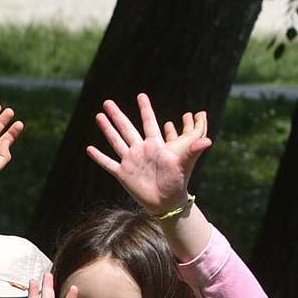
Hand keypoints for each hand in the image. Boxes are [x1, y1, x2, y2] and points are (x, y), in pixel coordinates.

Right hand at [87, 94, 211, 212]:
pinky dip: (99, 157)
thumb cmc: (177, 181)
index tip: (141, 95)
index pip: (148, 122)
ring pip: (115, 141)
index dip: (145, 109)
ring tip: (98, 116)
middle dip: (117, 115)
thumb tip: (208, 141)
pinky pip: (108, 163)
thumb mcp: (184, 164)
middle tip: (107, 101)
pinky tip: (89, 149)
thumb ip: (193, 150)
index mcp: (154, 145)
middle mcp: (140, 150)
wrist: (166, 202)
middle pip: (126, 128)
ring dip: (107, 129)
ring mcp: (130, 161)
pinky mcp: (123, 174)